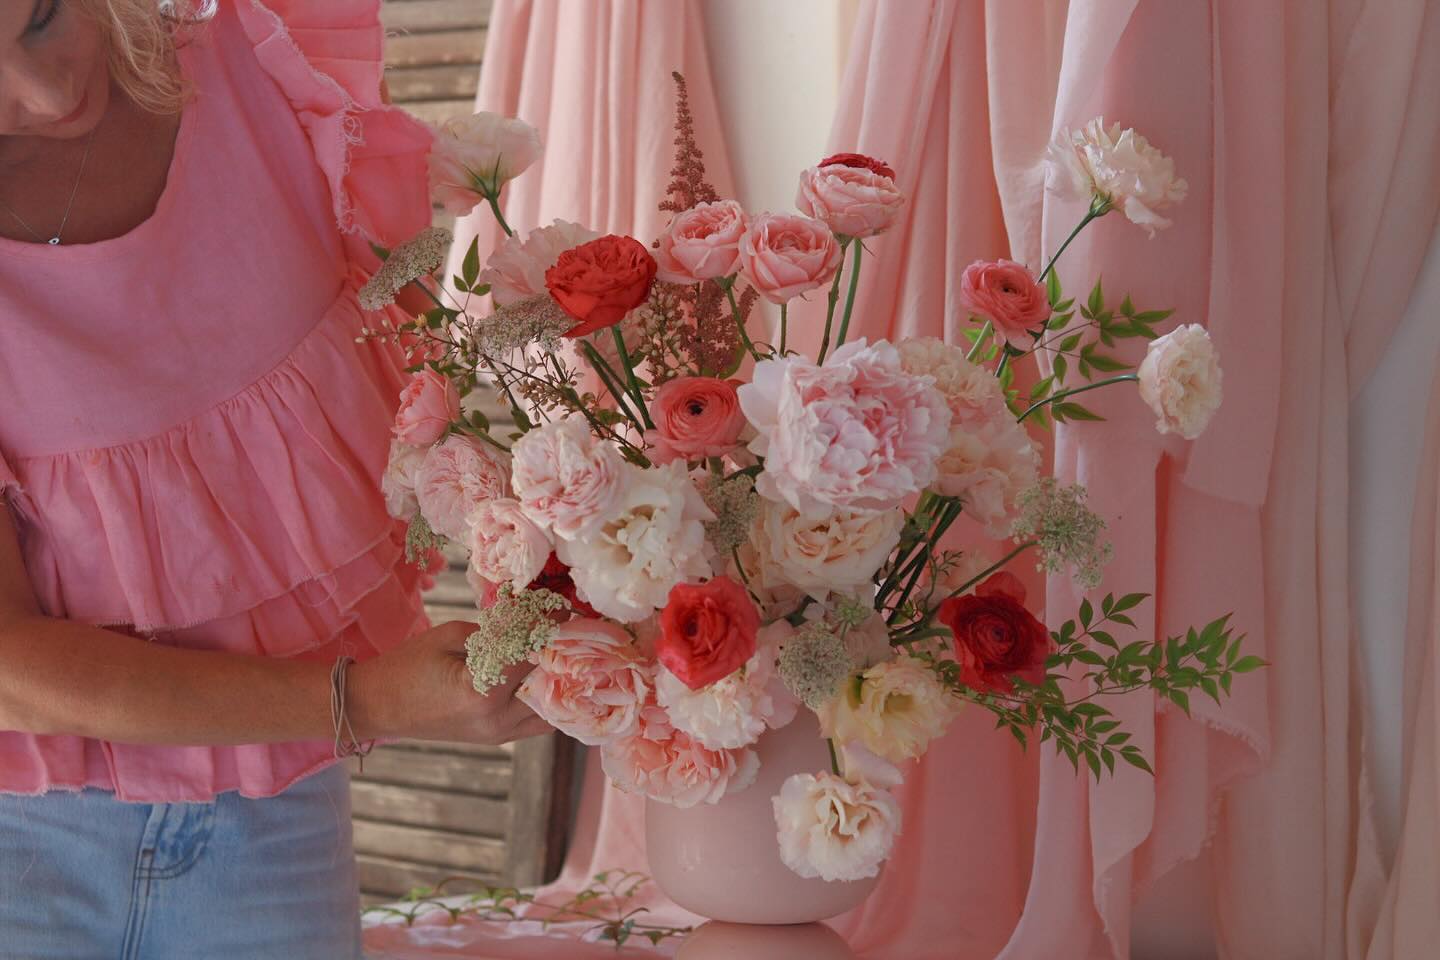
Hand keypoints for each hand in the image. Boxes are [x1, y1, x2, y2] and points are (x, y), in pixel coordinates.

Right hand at [348, 620, 550, 744]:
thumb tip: (530, 624)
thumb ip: (495, 633)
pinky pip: (535, 722)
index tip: (564, 610)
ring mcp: (497, 734)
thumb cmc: (406, 666)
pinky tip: (546, 676)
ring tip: (562, 654)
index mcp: (483, 692)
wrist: (376, 706)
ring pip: (550, 712)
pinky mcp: (495, 738)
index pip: (532, 656)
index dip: (550, 629)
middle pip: (550, 686)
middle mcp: (496, 719)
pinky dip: (545, 700)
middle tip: (569, 632)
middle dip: (561, 657)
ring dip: (557, 683)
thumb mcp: (450, 636)